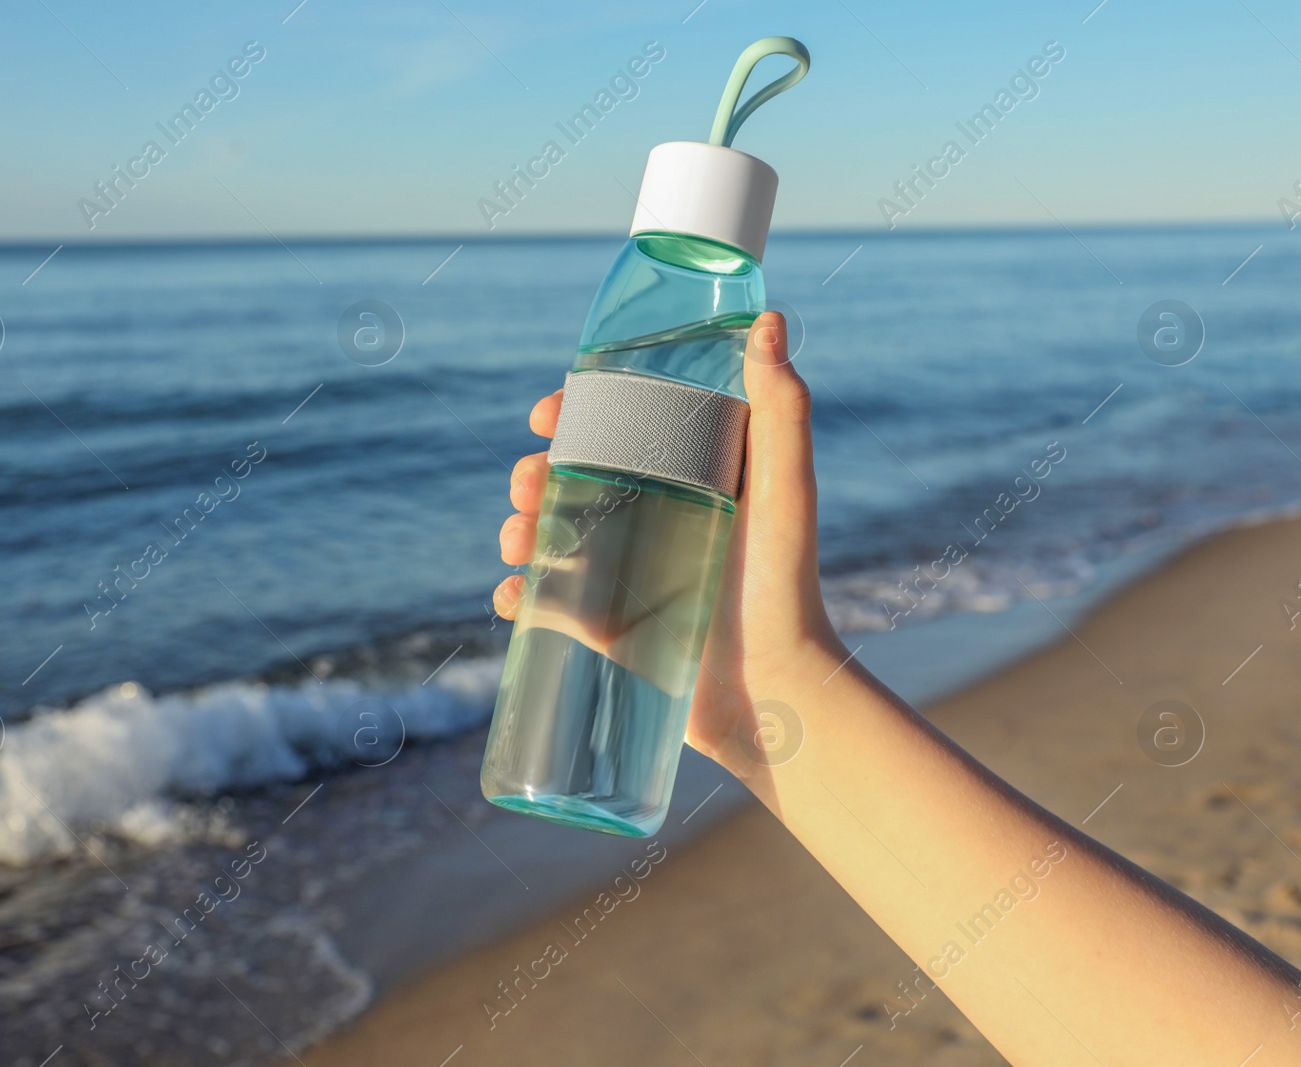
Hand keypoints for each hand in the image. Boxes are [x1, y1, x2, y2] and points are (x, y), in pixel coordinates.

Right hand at [492, 311, 844, 776]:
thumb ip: (780, 409)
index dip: (574, 414)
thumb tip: (768, 321)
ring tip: (521, 541)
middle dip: (532, 473)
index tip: (549, 414)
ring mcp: (622, 573)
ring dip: (517, 528)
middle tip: (529, 484)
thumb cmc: (784, 587)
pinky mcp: (603, 627)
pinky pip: (544, 603)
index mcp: (684, 478)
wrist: (771, 692)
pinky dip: (518, 595)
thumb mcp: (784, 490)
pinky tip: (516, 595)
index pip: (617, 428)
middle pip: (569, 479)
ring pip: (547, 535)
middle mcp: (649, 519)